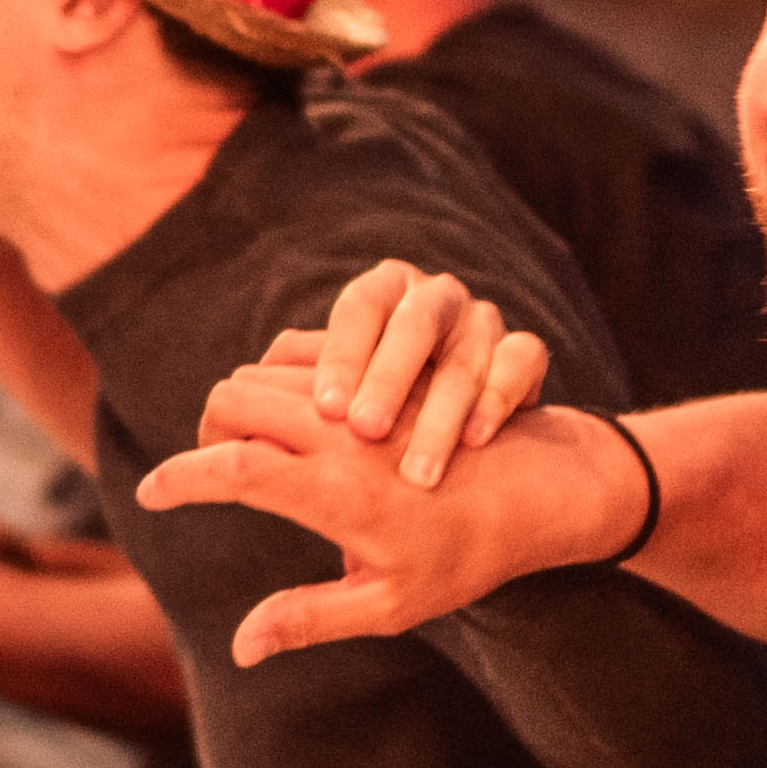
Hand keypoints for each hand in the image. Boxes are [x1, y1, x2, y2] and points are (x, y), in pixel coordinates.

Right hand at [130, 315, 627, 662]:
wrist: (540, 490)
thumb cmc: (466, 559)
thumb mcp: (390, 607)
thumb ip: (308, 618)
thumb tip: (241, 648)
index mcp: (337, 496)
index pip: (229, 469)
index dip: (176, 479)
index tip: (148, 495)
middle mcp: (343, 436)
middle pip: (233, 400)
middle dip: (206, 433)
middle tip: (212, 472)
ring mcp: (361, 394)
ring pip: (264, 369)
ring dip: (240, 403)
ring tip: (248, 447)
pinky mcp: (380, 368)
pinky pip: (302, 351)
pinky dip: (278, 375)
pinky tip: (291, 414)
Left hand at [281, 256, 557, 487]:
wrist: (474, 426)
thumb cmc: (386, 409)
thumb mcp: (344, 389)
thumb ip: (301, 385)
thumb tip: (243, 405)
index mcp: (380, 297)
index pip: (358, 307)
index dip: (342, 353)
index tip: (325, 410)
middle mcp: (431, 300)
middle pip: (413, 323)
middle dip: (390, 377)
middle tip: (365, 431)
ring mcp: (481, 322)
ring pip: (467, 349)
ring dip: (441, 408)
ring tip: (419, 471)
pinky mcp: (523, 352)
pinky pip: (522, 359)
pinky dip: (500, 397)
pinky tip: (475, 441)